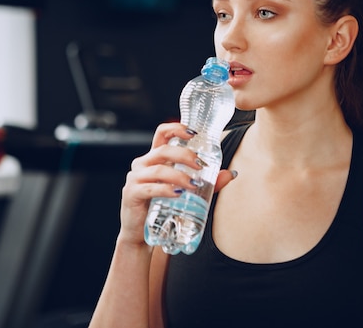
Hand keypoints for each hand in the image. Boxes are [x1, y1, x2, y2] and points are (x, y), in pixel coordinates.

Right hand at [117, 123, 234, 246]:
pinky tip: (178, 194)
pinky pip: (150, 188)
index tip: (194, 133)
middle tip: (200, 165)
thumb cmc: (162, 208)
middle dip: (184, 155)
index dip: (176, 129)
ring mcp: (135, 179)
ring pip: (158, 170)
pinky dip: (166, 190)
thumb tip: (230, 174)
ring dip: (179, 176)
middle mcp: (142, 164)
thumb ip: (207, 182)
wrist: (141, 234)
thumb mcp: (185, 191)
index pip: (162, 134)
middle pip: (162, 151)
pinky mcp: (132, 194)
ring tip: (194, 185)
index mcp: (154, 158)